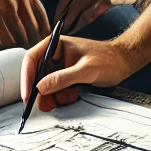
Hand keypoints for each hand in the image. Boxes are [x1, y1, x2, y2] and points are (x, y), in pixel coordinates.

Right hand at [0, 0, 51, 47]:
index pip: (41, 14)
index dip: (45, 27)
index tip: (45, 35)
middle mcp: (18, 0)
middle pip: (32, 26)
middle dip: (35, 38)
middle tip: (34, 44)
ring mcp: (5, 9)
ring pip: (20, 33)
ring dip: (21, 41)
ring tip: (22, 45)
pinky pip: (4, 35)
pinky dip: (7, 40)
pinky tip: (7, 41)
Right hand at [20, 35, 135, 110]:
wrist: (125, 63)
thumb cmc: (109, 60)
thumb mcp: (86, 70)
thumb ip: (63, 78)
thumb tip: (39, 87)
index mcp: (56, 44)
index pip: (32, 59)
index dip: (26, 77)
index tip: (28, 95)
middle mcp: (55, 55)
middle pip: (37, 75)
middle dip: (42, 92)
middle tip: (47, 105)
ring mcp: (61, 67)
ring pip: (46, 86)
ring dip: (54, 96)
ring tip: (69, 96)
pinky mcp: (67, 77)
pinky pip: (56, 90)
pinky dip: (62, 97)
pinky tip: (74, 95)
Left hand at [54, 0, 138, 33]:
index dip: (58, 10)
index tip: (55, 19)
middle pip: (70, 6)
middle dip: (63, 19)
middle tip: (59, 28)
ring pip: (78, 12)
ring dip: (70, 23)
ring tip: (66, 31)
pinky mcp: (106, 1)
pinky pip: (90, 15)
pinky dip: (81, 23)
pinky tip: (77, 29)